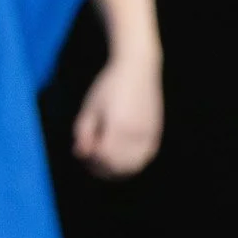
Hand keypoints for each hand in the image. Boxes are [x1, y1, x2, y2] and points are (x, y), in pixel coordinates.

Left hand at [73, 55, 162, 178]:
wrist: (138, 68)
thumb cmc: (109, 85)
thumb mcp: (89, 107)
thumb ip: (82, 133)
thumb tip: (81, 154)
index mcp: (118, 126)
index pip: (104, 158)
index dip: (90, 160)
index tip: (83, 151)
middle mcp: (137, 134)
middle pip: (119, 167)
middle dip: (102, 168)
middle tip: (91, 158)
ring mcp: (149, 135)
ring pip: (134, 167)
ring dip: (117, 169)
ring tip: (104, 158)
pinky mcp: (156, 133)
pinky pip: (144, 158)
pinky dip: (131, 163)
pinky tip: (120, 154)